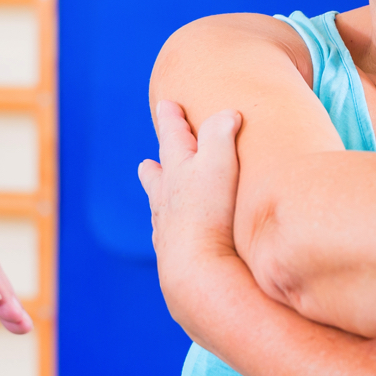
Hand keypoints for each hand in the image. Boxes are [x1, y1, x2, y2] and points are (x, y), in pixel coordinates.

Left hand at [138, 100, 246, 336]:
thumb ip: (221, 132)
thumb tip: (228, 114)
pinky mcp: (174, 255)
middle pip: (157, 175)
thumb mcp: (219, 163)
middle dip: (156, 164)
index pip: (172, 136)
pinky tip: (170, 237)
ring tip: (157, 196)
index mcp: (177, 170)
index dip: (171, 119)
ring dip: (158, 198)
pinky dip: (168, 231)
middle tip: (147, 162)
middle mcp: (165, 197)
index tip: (166, 105)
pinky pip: (167, 238)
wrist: (194, 270)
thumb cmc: (208, 213)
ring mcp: (166, 228)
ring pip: (158, 207)